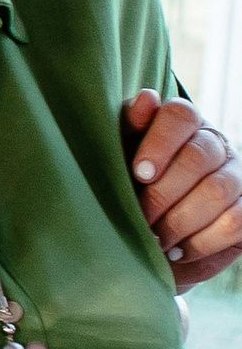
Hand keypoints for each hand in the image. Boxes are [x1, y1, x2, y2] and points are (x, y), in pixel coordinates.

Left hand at [123, 89, 241, 289]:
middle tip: (140, 216)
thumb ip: (130, 126)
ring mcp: (235, 176)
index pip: (181, 115)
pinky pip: (235, 222)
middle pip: (199, 157)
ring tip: (154, 238)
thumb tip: (147, 99)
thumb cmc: (125, 183)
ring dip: (180, 220)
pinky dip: (201, 241)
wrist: (145, 230)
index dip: (160, 143)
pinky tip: (176, 249)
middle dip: (164, 192)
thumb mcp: (117, 154)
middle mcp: (214, 144)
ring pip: (218, 191)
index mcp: (181, 123)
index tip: (139, 173)